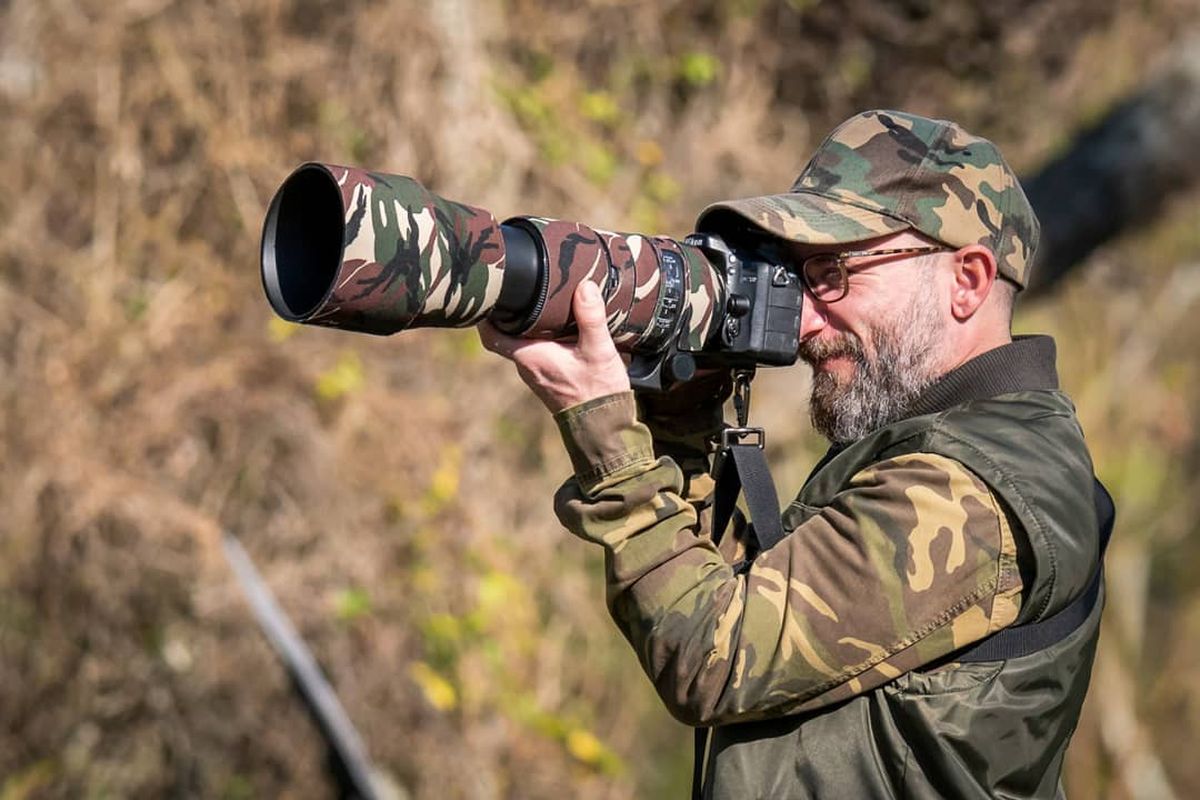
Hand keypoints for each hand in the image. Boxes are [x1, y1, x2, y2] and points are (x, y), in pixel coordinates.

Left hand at [478, 281, 629, 412]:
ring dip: (525, 326)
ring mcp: (536, 375)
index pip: (492, 335)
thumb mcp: (598, 350)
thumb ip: (591, 318)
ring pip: (521, 344)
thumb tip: (584, 287)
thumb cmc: (598, 391)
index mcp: (530, 357)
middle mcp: (527, 367)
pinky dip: (538, 339)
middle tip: (515, 289)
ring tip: (535, 302)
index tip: (491, 294)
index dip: (485, 315)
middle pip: (505, 336)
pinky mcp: (548, 379)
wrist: (604, 427)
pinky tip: (554, 328)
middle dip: (508, 314)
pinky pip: (535, 354)